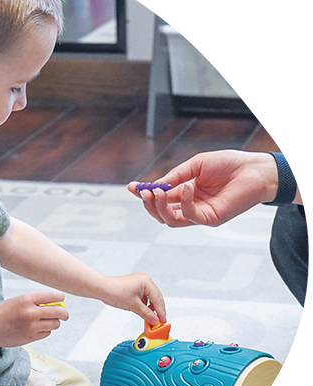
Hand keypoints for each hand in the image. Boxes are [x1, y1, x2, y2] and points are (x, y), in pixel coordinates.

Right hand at [0, 291, 68, 346]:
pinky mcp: (30, 338)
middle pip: (58, 312)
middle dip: (64, 313)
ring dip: (55, 322)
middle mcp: (30, 312)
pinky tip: (38, 328)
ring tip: (49, 321)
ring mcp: (31, 326)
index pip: (52, 296)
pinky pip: (47, 333)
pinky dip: (46, 330)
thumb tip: (58, 305)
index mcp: (27, 299)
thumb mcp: (18, 300)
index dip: (60, 297)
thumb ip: (36, 301)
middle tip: (65, 314)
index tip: (61, 298)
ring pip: (55, 324)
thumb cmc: (4, 312)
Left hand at [101, 273, 165, 325]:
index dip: (161, 311)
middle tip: (159, 321)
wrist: (103, 289)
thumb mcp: (134, 306)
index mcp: (146, 282)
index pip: (158, 299)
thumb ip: (147, 314)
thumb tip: (155, 320)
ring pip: (151, 296)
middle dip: (157, 309)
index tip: (162, 321)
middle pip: (156, 297)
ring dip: (151, 307)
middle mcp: (144, 279)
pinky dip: (145, 303)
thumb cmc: (115, 292)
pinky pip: (145, 295)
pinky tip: (145, 310)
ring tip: (151, 317)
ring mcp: (140, 281)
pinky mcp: (135, 284)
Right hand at [127, 150, 278, 227]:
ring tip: (159, 191)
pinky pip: (189, 216)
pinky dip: (183, 202)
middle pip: (161, 214)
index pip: (159, 199)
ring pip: (170, 220)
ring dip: (161, 207)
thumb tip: (154, 185)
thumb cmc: (229, 165)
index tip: (131, 187)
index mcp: (185, 193)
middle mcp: (190, 206)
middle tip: (145, 192)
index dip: (144, 194)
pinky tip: (186, 187)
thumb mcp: (195, 165)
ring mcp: (200, 215)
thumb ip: (175, 176)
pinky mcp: (211, 219)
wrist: (255, 169)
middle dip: (149, 204)